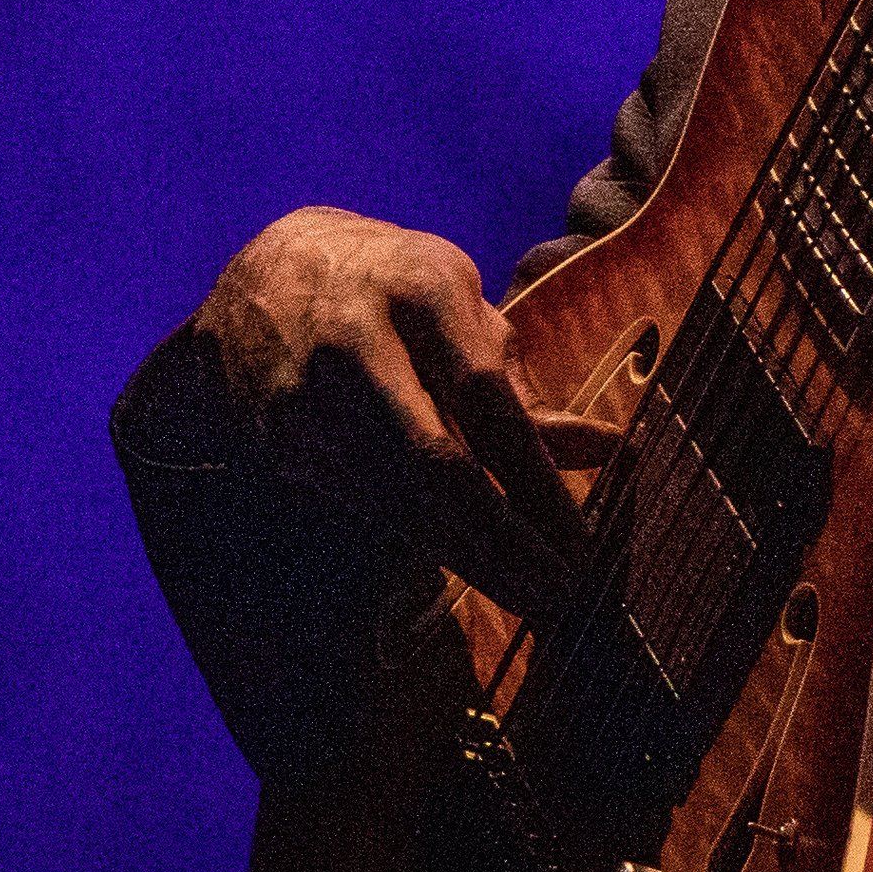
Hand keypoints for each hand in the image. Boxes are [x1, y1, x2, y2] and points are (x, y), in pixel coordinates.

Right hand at [195, 206, 590, 617]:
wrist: (262, 279)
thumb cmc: (396, 292)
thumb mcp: (462, 309)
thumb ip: (523, 384)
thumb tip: (610, 448)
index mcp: (421, 286)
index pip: (486, 395)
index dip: (535, 476)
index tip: (581, 539)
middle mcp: (359, 338)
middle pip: (436, 462)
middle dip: (504, 541)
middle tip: (560, 591)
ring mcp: (309, 393)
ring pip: (400, 499)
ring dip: (470, 558)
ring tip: (530, 593)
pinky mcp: (280, 438)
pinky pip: (366, 504)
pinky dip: (422, 538)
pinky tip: (469, 563)